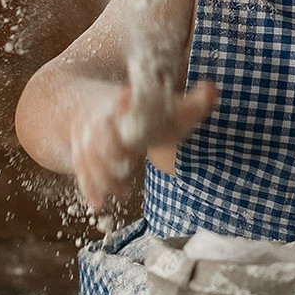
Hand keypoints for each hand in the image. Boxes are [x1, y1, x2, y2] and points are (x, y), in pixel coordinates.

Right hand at [68, 82, 216, 209]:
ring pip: (89, 158)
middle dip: (110, 149)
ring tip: (122, 192)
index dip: (123, 101)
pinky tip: (100, 204)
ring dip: (104, 176)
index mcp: (122, 105)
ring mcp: (89, 142)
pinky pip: (83, 175)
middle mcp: (101, 122)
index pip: (120, 101)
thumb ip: (189, 104)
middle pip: (101, 134)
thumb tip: (212, 90)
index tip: (126, 97)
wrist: (98, 112)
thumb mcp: (164, 108)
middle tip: (125, 164)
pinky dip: (90, 189)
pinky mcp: (83, 160)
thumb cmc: (141, 116)